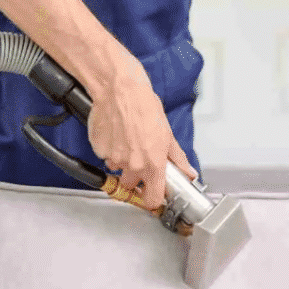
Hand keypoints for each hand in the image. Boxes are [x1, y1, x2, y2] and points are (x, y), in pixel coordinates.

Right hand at [86, 56, 196, 210]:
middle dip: (136, 178)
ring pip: (117, 170)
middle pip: (132, 186)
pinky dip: (110, 149)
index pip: (151, 200)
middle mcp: (133, 165)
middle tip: (140, 161)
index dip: (152, 200)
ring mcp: (114, 158)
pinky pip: (105, 156)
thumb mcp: (168, 134)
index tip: (153, 195)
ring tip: (128, 142)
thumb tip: (188, 173)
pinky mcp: (99, 149)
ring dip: (122, 162)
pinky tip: (117, 134)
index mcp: (153, 165)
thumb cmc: (144, 106)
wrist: (119, 88)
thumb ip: (178, 159)